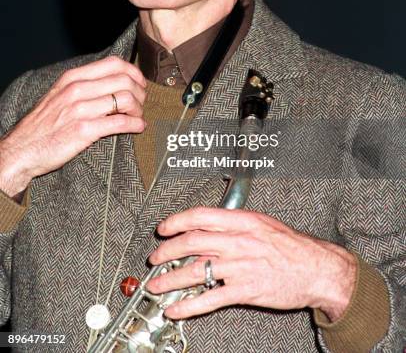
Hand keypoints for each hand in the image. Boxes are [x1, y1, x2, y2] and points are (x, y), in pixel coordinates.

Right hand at [0, 55, 145, 196]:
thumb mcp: (59, 94)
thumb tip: (113, 81)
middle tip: (141, 103)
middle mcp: (77, 90)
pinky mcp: (84, 130)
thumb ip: (83, 85)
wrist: (22, 149)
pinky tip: (138, 127)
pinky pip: (120, 122)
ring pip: (125, 99)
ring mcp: (80, 109)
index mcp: (72, 78)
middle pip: (124, 80)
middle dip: (140, 92)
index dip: (134, 72)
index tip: (140, 83)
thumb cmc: (43, 124)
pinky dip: (135, 124)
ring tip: (137, 116)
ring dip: (138, 109)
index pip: (113, 64)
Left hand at [147, 207, 355, 321]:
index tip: (164, 229)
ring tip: (156, 285)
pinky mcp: (245, 290)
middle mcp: (238, 241)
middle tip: (155, 258)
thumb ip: (236, 224)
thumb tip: (210, 227)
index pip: (200, 216)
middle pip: (192, 243)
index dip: (177, 222)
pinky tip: (176, 309)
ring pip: (196, 271)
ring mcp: (240, 266)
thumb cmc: (292, 246)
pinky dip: (188, 305)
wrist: (317, 268)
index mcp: (242, 221)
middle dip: (167, 251)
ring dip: (170, 279)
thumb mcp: (263, 223)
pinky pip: (210, 299)